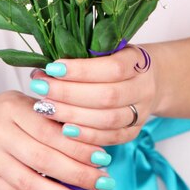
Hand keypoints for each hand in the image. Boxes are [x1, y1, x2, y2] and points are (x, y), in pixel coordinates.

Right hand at [0, 89, 110, 189]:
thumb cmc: (0, 112)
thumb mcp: (24, 102)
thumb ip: (51, 119)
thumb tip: (90, 144)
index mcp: (13, 108)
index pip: (51, 131)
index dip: (78, 147)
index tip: (103, 158)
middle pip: (43, 159)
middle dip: (78, 175)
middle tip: (104, 183)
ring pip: (30, 183)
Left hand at [30, 45, 157, 145]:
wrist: (148, 81)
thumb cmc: (118, 62)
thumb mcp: (106, 50)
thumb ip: (80, 57)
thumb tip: (43, 70)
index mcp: (138, 61)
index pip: (112, 68)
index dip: (81, 70)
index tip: (53, 68)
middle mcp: (143, 88)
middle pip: (107, 96)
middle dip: (69, 94)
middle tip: (41, 88)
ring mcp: (140, 112)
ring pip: (108, 120)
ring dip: (73, 115)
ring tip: (46, 108)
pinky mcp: (133, 132)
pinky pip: (111, 138)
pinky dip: (86, 136)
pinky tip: (64, 130)